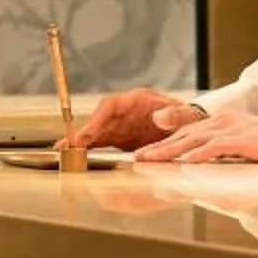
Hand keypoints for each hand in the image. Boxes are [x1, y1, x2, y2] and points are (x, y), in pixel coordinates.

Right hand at [69, 90, 200, 150]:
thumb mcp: (187, 115)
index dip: (97, 118)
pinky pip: (101, 142)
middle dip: (84, 132)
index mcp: (139, 100)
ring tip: (64, 151)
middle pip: (99, 119)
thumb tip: (160, 116)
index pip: (112, 105)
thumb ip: (176, 115)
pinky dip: (89, 149)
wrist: (193, 126)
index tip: (88, 132)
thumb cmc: (190, 118)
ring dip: (82, 142)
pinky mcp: (121, 138)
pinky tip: (77, 157)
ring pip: (97, 132)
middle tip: (69, 146)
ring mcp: (122, 125)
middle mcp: (126, 111)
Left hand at [134, 108, 257, 164]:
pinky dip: (199, 155)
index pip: (186, 134)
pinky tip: (185, 163)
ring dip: (171, 151)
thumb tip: (197, 169)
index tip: (144, 155)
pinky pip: (216, 147)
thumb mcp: (241, 149)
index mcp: (220, 123)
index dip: (164, 144)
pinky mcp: (243, 139)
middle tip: (137, 159)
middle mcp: (222, 122)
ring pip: (194, 140)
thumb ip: (219, 156)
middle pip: (184, 135)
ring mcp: (232, 129)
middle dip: (159, 148)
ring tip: (152, 161)